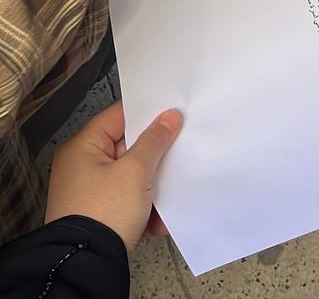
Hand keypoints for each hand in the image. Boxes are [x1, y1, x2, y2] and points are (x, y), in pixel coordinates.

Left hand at [45, 101, 180, 252]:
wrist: (88, 265)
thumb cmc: (103, 212)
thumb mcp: (135, 171)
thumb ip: (154, 141)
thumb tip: (168, 118)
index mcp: (82, 148)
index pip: (118, 117)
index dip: (146, 113)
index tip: (171, 112)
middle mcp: (81, 168)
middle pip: (125, 148)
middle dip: (153, 152)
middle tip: (178, 146)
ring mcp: (88, 195)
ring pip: (128, 178)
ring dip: (151, 184)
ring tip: (174, 184)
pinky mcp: (98, 218)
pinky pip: (125, 204)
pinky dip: (143, 209)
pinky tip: (161, 218)